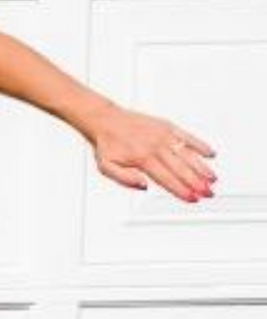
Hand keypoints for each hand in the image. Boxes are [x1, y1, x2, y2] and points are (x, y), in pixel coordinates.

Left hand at [89, 106, 217, 202]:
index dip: (181, 190)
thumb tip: (144, 186)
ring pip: (188, 154)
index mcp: (142, 158)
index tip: (192, 198)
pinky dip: (200, 145)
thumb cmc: (107, 144)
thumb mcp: (106, 167)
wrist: (105, 120)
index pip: (166, 179)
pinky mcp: (167, 126)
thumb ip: (124, 179)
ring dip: (202, 168)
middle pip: (181, 169)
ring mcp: (163, 135)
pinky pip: (187, 136)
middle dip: (197, 183)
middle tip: (208, 193)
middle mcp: (155, 146)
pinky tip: (210, 154)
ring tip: (212, 179)